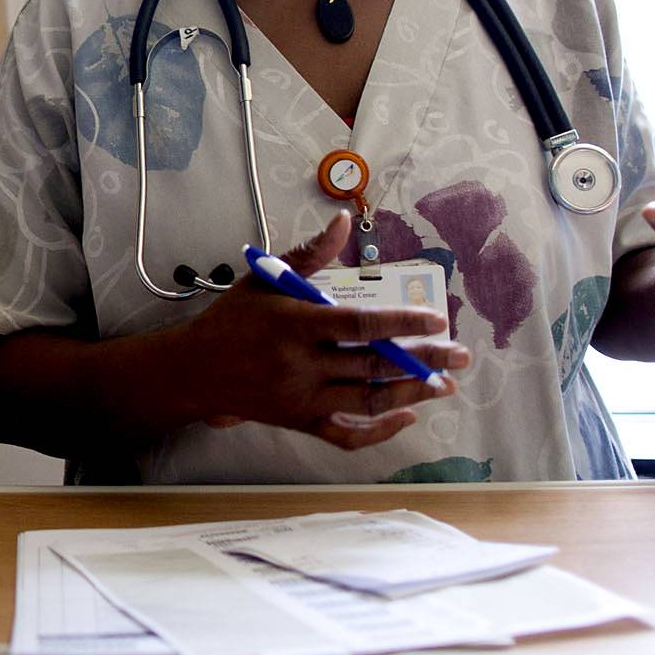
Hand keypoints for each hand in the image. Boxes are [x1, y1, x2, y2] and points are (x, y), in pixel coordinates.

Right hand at [164, 214, 469, 448]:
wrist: (193, 371)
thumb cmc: (232, 319)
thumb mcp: (266, 278)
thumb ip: (310, 253)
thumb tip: (342, 220)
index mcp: (294, 324)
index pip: (359, 324)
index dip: (402, 323)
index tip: (437, 321)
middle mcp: (300, 365)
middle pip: (374, 365)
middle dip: (425, 361)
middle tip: (461, 355)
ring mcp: (302, 399)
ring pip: (369, 401)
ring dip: (412, 394)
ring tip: (446, 385)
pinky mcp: (301, 423)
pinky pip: (347, 435)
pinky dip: (380, 431)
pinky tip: (406, 417)